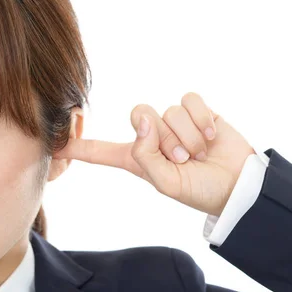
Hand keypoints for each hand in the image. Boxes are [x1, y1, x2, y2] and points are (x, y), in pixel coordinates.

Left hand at [62, 92, 255, 216]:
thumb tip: (142, 119)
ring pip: (169, 112)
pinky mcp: (196, 110)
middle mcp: (152, 137)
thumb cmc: (201, 190)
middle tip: (186, 160)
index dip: (78, 148)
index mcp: (137, 159)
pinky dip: (202, 120)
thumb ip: (146, 155)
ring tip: (201, 153)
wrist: (237, 184)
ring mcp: (174, 122)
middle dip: (167, 141)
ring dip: (189, 137)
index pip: (101, 151)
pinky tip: (211, 137)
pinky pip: (189, 101)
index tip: (54, 143)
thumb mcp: (168, 183)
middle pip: (140, 117)